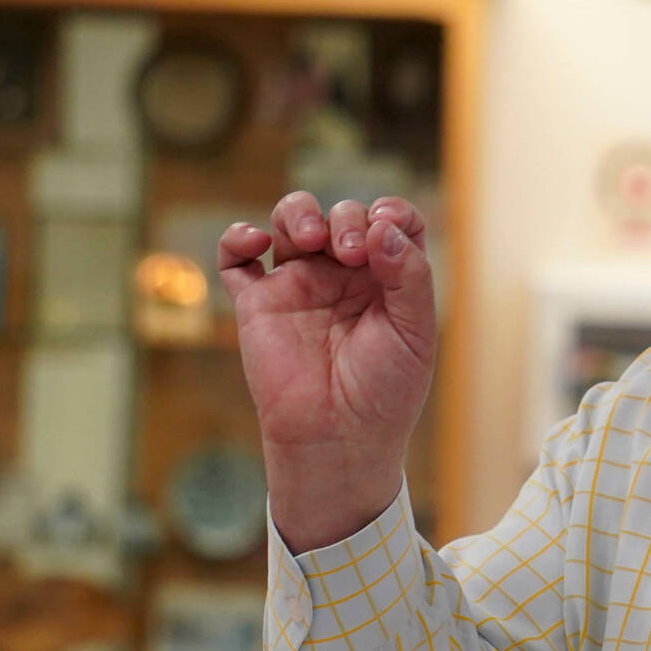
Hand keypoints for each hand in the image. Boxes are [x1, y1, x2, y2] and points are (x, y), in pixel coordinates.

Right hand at [218, 193, 434, 548]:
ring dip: (298, 212)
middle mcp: (344, 276)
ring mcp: (299, 286)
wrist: (337, 438)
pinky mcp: (257, 304)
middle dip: (346, 218)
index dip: (390, 212)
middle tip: (350, 251)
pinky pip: (235, 260)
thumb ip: (410, 276)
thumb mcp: (415, 333)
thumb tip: (383, 226)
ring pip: (290, 221)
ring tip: (311, 238)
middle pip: (342, 215)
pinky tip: (256, 242)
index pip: (390, 222)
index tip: (385, 226)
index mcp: (387, 280)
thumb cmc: (384, 393)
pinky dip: (236, 239)